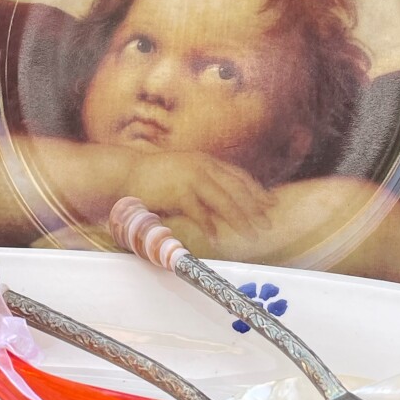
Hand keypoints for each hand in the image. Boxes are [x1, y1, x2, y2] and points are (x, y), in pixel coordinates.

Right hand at [124, 151, 274, 237]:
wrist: (128, 171)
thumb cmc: (157, 176)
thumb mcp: (186, 171)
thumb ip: (205, 181)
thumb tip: (225, 199)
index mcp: (206, 161)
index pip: (239, 176)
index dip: (257, 190)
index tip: (271, 203)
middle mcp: (202, 166)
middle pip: (236, 188)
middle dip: (255, 207)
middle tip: (268, 223)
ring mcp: (190, 177)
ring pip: (223, 200)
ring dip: (239, 218)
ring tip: (251, 233)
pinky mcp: (177, 191)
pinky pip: (198, 211)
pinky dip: (209, 225)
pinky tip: (217, 238)